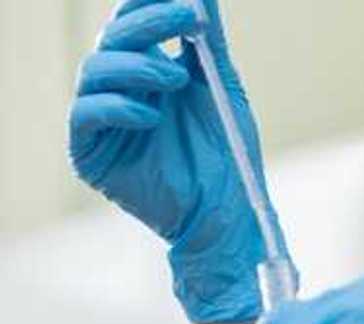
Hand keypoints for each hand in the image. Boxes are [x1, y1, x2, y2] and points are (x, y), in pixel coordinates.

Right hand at [69, 0, 288, 322]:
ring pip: (94, 71)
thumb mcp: (220, 88)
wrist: (227, 212)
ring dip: (137, 66)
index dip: (146, 4)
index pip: (131, 23)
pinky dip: (118, 107)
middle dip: (149, 22)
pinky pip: (85, 115)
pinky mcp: (90, 153)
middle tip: (189, 18)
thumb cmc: (226, 153)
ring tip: (177, 79)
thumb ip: (209, 43)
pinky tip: (152, 116)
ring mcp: (101, 120)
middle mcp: (117, 90)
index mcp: (144, 70)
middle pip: (113, 40)